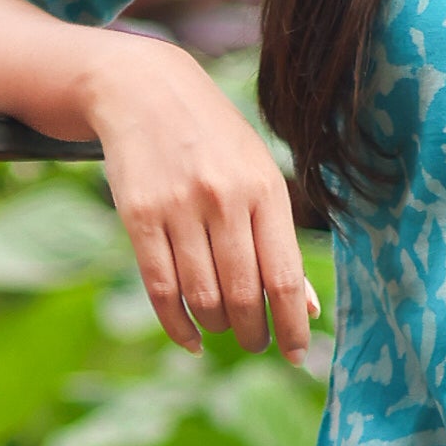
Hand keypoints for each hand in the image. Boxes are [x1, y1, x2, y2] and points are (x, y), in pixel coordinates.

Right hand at [81, 33, 315, 359]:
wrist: (145, 91)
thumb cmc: (215, 142)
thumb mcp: (258, 176)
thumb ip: (280, 240)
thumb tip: (307, 307)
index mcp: (265, 189)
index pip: (283, 276)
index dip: (291, 324)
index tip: (294, 355)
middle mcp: (224, 198)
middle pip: (242, 293)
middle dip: (253, 332)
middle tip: (256, 344)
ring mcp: (178, 207)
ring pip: (202, 296)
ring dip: (216, 327)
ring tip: (223, 330)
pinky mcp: (138, 215)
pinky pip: (160, 288)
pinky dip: (177, 325)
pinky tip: (191, 338)